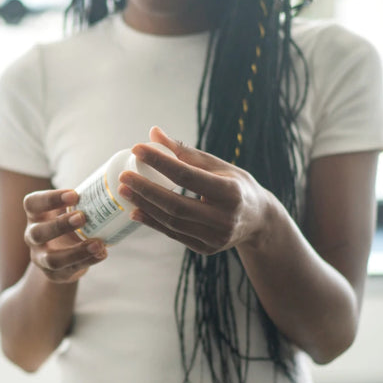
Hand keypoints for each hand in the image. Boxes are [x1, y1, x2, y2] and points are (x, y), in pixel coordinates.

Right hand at [22, 188, 107, 282]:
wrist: (63, 256)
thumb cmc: (69, 224)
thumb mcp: (69, 209)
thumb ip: (83, 199)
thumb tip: (118, 181)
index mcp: (35, 215)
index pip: (32, 204)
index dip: (50, 199)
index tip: (74, 194)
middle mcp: (33, 236)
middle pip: (38, 233)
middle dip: (60, 225)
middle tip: (82, 217)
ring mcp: (40, 258)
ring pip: (52, 259)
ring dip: (76, 252)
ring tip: (98, 244)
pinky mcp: (54, 274)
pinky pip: (69, 271)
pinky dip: (88, 262)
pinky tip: (102, 253)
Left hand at [118, 126, 273, 254]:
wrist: (259, 220)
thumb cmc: (236, 185)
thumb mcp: (218, 165)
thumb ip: (185, 153)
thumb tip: (153, 133)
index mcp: (231, 192)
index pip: (187, 175)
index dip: (159, 162)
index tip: (137, 149)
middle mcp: (225, 218)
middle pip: (176, 204)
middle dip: (145, 189)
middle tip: (124, 176)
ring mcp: (216, 238)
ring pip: (172, 222)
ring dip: (145, 206)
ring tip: (125, 191)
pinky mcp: (206, 249)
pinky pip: (174, 235)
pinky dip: (152, 222)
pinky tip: (136, 210)